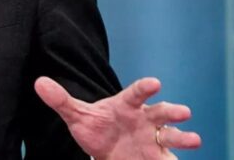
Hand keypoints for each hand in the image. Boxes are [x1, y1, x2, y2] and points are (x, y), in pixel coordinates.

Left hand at [35, 76, 200, 158]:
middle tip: (183, 112)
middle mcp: (145, 120)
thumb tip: (39, 82)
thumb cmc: (96, 127)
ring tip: (194, 139)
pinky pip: (170, 159)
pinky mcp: (158, 158)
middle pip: (161, 113)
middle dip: (172, 112)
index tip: (155, 83)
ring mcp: (154, 140)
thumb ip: (60, 100)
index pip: (136, 93)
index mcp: (126, 106)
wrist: (105, 151)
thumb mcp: (77, 115)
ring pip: (172, 136)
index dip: (145, 87)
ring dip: (183, 137)